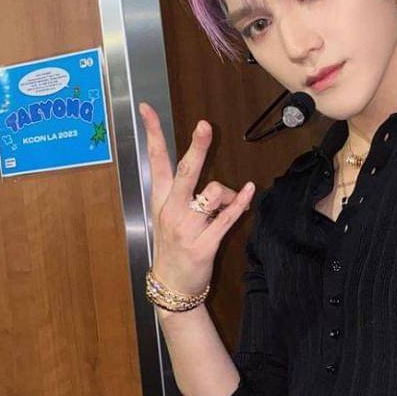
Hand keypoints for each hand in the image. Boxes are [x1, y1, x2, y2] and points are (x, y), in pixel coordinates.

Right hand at [138, 101, 255, 298]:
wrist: (171, 287)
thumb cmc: (173, 246)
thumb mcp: (167, 216)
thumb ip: (182, 192)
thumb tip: (208, 175)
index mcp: (161, 200)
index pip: (155, 160)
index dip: (152, 133)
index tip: (146, 108)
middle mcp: (171, 210)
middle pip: (185, 172)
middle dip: (197, 148)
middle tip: (204, 125)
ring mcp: (187, 228)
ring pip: (212, 193)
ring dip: (225, 195)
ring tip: (222, 207)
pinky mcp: (204, 245)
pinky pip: (227, 218)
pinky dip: (241, 204)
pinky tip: (249, 191)